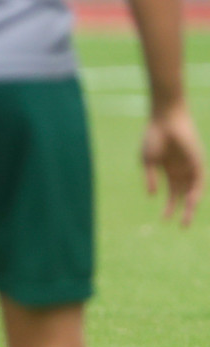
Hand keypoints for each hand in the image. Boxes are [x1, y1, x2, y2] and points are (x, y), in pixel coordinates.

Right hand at [142, 103, 203, 226]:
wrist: (165, 120)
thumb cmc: (153, 137)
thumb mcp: (147, 161)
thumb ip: (150, 177)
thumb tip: (152, 195)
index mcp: (168, 170)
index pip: (172, 193)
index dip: (169, 207)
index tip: (164, 221)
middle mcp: (181, 170)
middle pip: (184, 195)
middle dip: (183, 211)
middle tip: (182, 226)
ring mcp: (190, 166)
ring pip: (193, 190)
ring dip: (191, 205)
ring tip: (186, 219)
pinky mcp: (197, 161)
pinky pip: (199, 180)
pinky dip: (195, 191)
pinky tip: (190, 201)